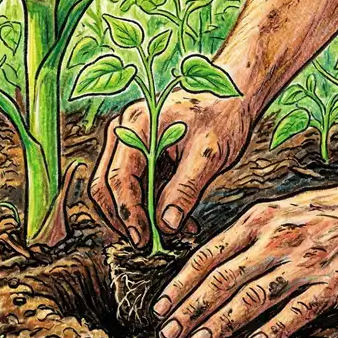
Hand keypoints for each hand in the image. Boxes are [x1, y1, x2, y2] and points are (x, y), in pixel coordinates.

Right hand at [90, 90, 250, 245]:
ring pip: (115, 189)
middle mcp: (124, 130)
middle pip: (105, 185)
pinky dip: (147, 206)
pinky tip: (175, 221)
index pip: (119, 178)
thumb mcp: (209, 153)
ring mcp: (127, 140)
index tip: (142, 241)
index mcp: (137, 125)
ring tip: (171, 234)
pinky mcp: (137, 151)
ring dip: (136, 215)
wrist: (232, 93)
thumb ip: (185, 189)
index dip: (128, 214)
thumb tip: (166, 225)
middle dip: (123, 219)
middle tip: (148, 244)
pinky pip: (133, 184)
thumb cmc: (223, 115)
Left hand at [152, 183, 337, 337]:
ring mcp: (306, 261)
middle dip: (191, 309)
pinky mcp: (335, 282)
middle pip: (223, 279)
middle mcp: (277, 239)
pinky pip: (299, 310)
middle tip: (168, 333)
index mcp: (258, 221)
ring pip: (254, 296)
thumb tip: (209, 266)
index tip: (161, 306)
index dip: (181, 284)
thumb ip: (246, 236)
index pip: (208, 256)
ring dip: (222, 322)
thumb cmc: (328, 211)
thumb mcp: (279, 210)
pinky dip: (274, 329)